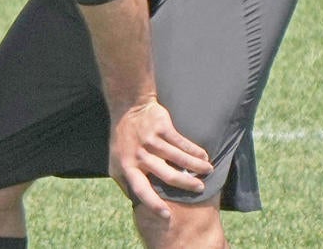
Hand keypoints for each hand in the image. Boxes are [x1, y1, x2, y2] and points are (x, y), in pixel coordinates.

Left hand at [109, 99, 212, 217]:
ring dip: (197, 166)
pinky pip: (182, 143)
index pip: (141, 190)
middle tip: (200, 189)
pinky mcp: (162, 128)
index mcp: (128, 167)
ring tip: (208, 171)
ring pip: (179, 158)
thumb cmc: (123, 139)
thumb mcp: (115, 162)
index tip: (167, 216)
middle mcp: (140, 155)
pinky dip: (195, 151)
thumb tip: (136, 204)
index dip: (153, 204)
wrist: (127, 107)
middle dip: (187, 184)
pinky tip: (203, 155)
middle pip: (167, 175)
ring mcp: (151, 141)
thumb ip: (125, 182)